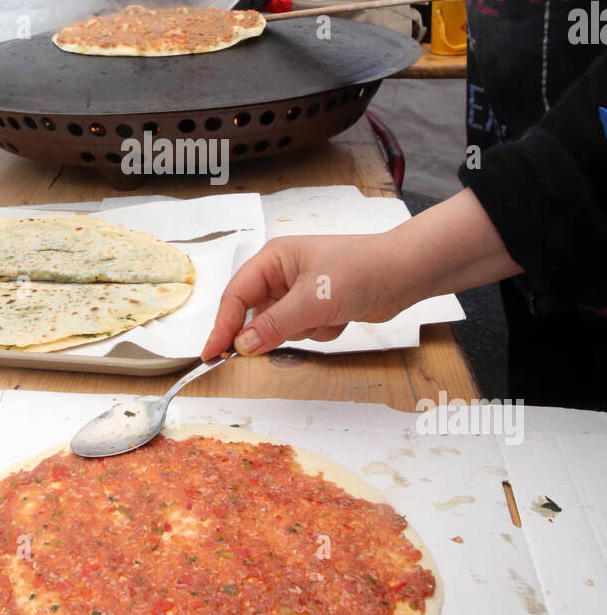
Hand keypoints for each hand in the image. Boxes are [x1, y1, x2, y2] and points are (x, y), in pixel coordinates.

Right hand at [202, 233, 406, 358]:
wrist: (404, 274)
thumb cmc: (358, 272)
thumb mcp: (311, 300)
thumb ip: (273, 324)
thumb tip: (241, 345)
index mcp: (273, 259)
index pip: (236, 295)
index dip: (222, 325)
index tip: (211, 354)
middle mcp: (282, 274)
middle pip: (256, 314)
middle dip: (276, 328)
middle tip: (290, 333)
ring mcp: (300, 292)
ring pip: (281, 328)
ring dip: (305, 330)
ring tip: (330, 314)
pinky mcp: (318, 308)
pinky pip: (304, 331)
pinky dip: (321, 331)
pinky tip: (341, 318)